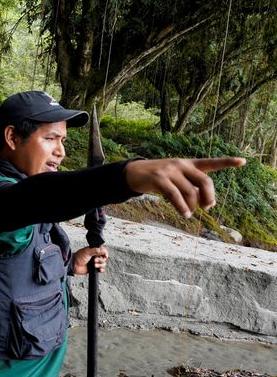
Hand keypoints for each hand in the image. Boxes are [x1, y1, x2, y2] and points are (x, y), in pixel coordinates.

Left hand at [72, 246, 107, 274]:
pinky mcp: (94, 268)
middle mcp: (95, 256)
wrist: (75, 265)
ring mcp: (95, 262)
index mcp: (93, 251)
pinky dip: (101, 269)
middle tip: (94, 260)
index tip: (105, 256)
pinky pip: (101, 269)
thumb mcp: (87, 252)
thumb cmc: (78, 257)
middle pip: (104, 258)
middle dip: (100, 260)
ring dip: (100, 265)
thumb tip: (103, 250)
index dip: (105, 253)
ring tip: (94, 265)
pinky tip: (98, 269)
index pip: (103, 251)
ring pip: (103, 264)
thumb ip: (96, 250)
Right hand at [124, 157, 245, 217]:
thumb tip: (205, 205)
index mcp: (188, 164)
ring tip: (189, 214)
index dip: (227, 162)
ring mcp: (169, 170)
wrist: (134, 173)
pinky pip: (175, 195)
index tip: (243, 162)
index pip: (210, 162)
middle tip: (206, 208)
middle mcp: (181, 164)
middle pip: (205, 182)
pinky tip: (184, 214)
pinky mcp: (158, 178)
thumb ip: (191, 188)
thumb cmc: (159, 178)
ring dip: (193, 207)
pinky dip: (182, 207)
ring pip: (190, 192)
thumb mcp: (176, 179)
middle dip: (209, 198)